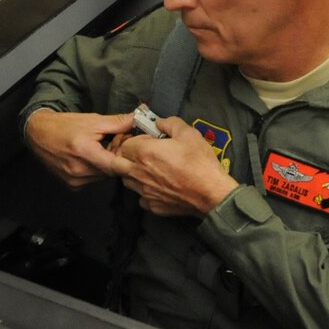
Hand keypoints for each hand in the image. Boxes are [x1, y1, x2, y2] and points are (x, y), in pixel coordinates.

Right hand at [25, 110, 136, 186]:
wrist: (39, 134)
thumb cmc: (64, 125)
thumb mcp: (93, 120)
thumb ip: (118, 123)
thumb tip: (139, 119)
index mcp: (85, 152)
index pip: (117, 166)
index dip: (126, 158)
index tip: (128, 149)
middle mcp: (79, 170)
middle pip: (112, 172)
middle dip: (116, 159)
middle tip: (112, 145)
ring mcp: (75, 180)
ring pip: (104, 177)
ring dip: (106, 166)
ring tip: (99, 151)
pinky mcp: (72, 185)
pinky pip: (93, 180)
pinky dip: (96, 171)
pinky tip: (90, 160)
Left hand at [111, 116, 238, 216]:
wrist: (211, 193)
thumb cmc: (200, 163)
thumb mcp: (188, 133)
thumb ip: (170, 122)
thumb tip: (159, 122)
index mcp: (144, 153)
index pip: (124, 145)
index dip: (134, 141)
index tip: (147, 141)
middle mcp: (139, 173)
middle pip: (117, 164)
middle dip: (125, 158)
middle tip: (142, 155)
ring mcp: (144, 191)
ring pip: (126, 182)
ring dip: (133, 174)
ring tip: (150, 170)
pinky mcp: (152, 205)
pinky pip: (141, 197)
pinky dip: (145, 192)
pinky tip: (158, 186)